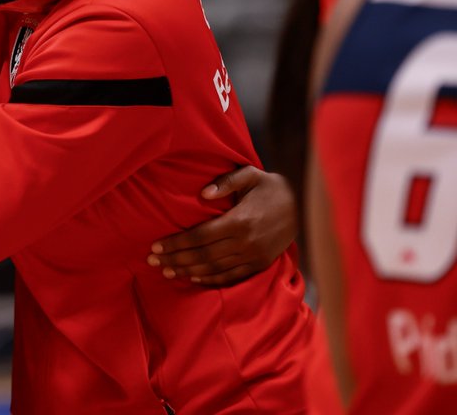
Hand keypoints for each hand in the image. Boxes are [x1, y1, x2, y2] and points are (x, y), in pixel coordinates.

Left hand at [147, 166, 297, 286]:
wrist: (304, 205)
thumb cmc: (269, 187)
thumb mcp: (250, 175)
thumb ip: (225, 182)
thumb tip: (201, 194)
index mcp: (240, 221)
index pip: (200, 236)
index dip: (176, 243)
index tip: (156, 245)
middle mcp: (246, 243)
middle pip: (203, 256)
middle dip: (175, 260)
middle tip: (152, 261)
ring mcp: (254, 257)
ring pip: (214, 269)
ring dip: (188, 272)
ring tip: (167, 272)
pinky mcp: (260, 265)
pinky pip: (231, 277)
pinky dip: (211, 280)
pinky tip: (193, 278)